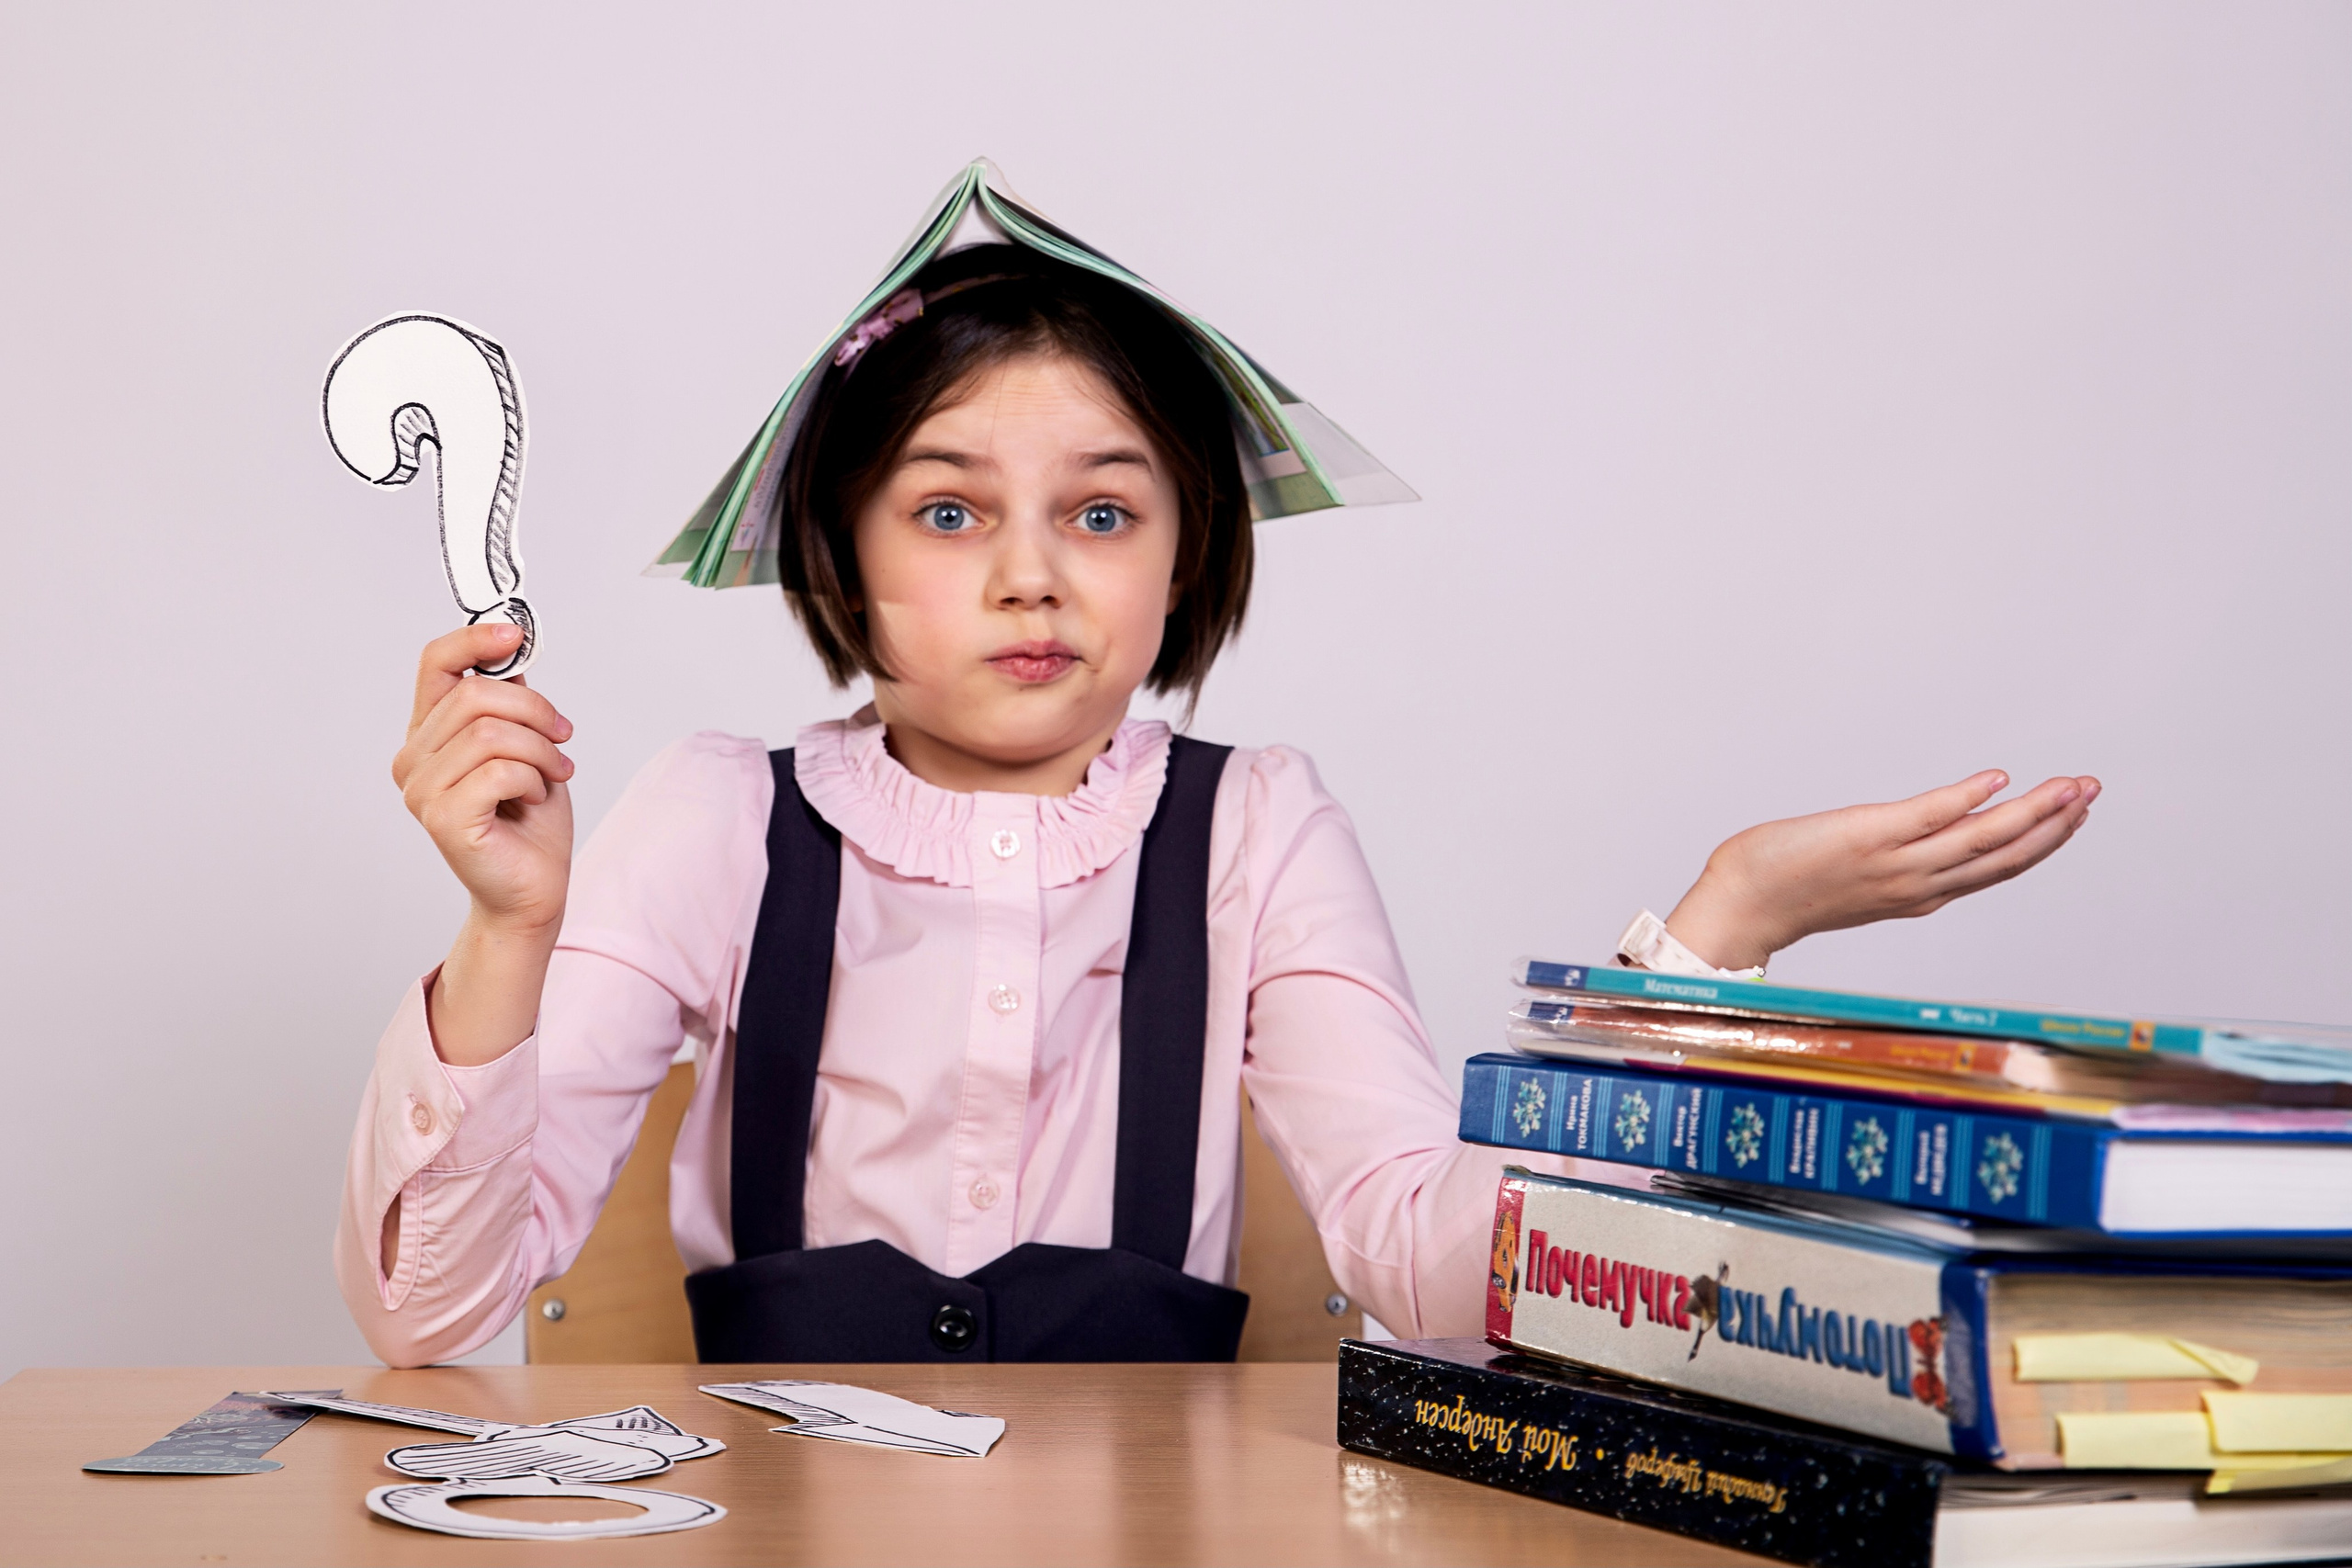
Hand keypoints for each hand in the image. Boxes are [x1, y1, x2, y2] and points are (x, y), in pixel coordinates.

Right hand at [391, 623, 575, 1062]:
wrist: (534, 888)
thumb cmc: (530, 821)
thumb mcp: (527, 745)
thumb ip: (509, 705)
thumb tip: (510, 657)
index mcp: (429, 734)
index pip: (435, 664)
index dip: (474, 640)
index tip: (514, 635)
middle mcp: (414, 759)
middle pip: (476, 696)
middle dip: (536, 712)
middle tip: (562, 738)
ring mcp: (422, 791)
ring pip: (492, 732)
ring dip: (540, 750)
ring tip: (553, 773)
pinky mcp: (443, 818)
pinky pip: (500, 770)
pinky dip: (533, 779)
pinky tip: (535, 798)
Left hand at [1661, 771, 2099, 971]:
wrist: (1743, 905)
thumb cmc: (1788, 886)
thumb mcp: (1861, 877)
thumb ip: (1898, 859)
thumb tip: (1924, 829)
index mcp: (1920, 895)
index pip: (1997, 868)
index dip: (2042, 842)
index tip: (2075, 814)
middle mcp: (1918, 885)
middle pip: (2004, 856)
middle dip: (2057, 825)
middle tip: (2095, 790)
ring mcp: (1896, 865)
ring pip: (1981, 840)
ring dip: (2033, 812)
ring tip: (2073, 785)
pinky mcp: (1869, 839)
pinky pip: (1930, 817)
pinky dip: (1967, 799)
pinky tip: (1998, 779)